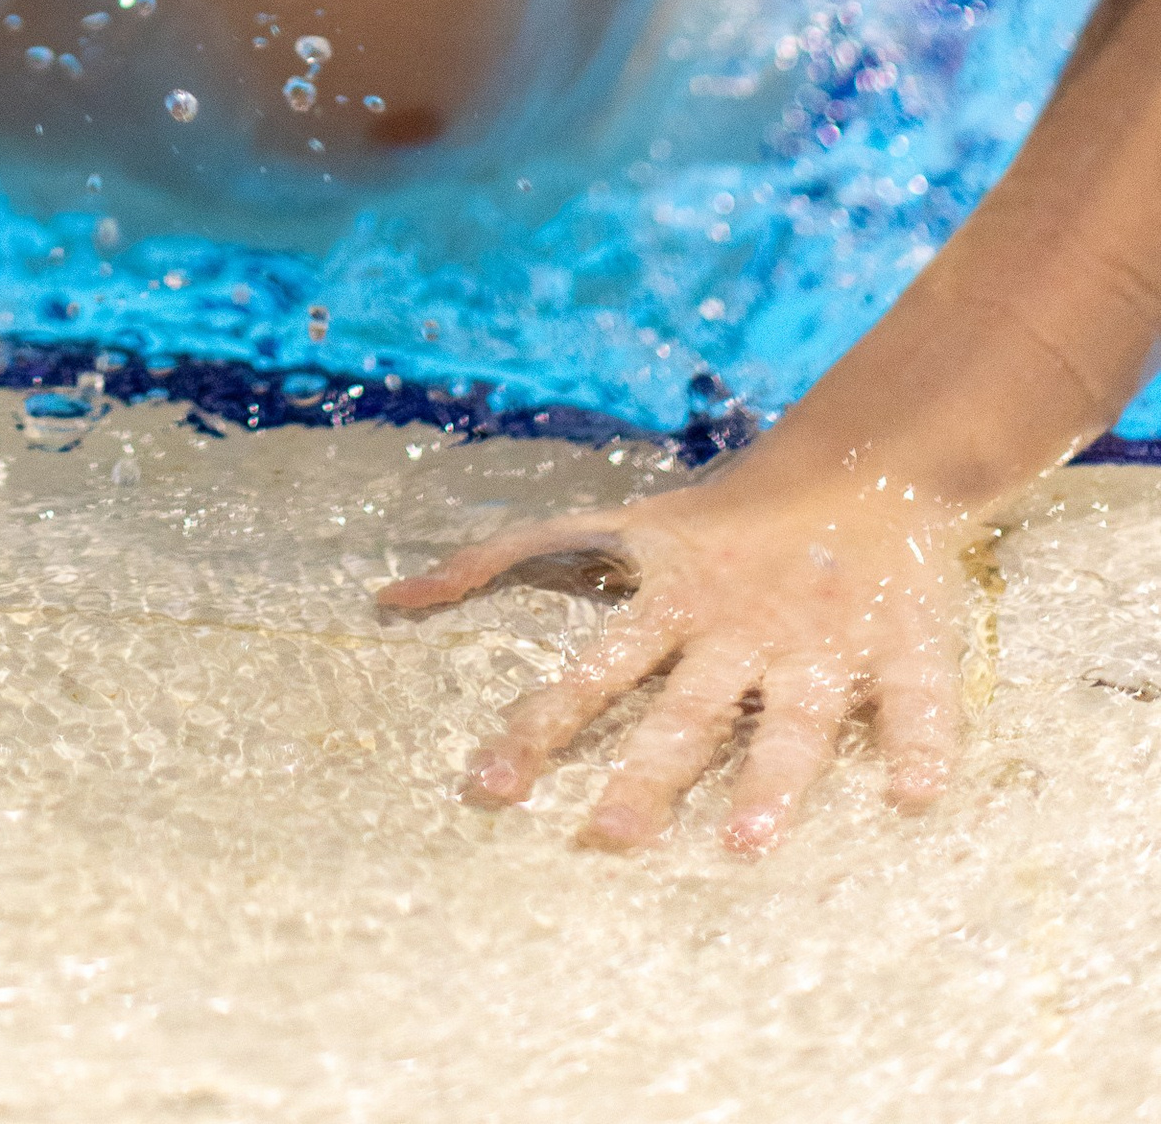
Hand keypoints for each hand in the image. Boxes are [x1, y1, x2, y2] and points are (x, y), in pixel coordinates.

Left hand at [378, 458, 977, 853]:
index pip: (590, 675)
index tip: (487, 791)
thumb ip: (501, 559)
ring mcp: (819, 640)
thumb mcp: (609, 530)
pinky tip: (918, 795)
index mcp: (670, 603)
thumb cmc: (718, 523)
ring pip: (793, 719)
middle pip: (685, 712)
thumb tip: (386, 599)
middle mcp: (737, 630)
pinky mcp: (901, 642)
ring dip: (772, 779)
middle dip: (647, 775)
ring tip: (746, 843)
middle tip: (607, 839)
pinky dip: (923, 742)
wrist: (858, 465)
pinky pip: (916, 698)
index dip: (538, 730)